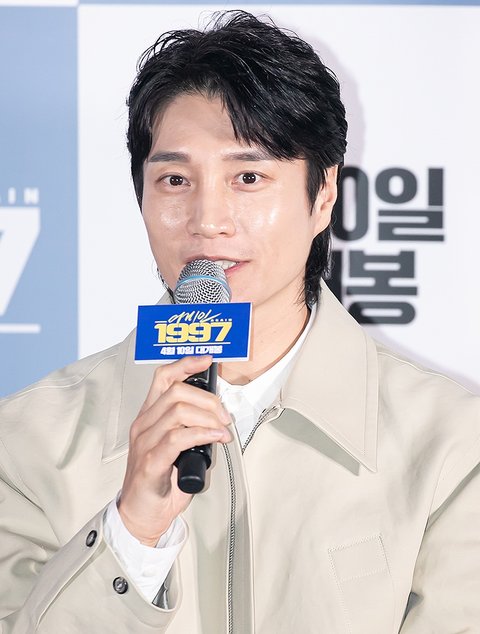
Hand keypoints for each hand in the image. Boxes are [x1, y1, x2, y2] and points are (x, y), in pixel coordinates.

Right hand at [118, 355, 230, 545]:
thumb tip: (219, 416)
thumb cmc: (160, 481)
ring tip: (223, 430)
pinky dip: (202, 434)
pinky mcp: (150, 462)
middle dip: (208, 399)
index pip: (162, 378)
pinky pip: (177, 438)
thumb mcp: (175, 446)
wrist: (140, 515)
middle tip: (224, 416)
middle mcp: (143, 425)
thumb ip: (189, 427)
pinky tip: (215, 439)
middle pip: (176, 391)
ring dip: (208, 417)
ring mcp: (144, 443)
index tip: (207, 359)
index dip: (185, 364)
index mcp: (148, 417)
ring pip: (178, 411)